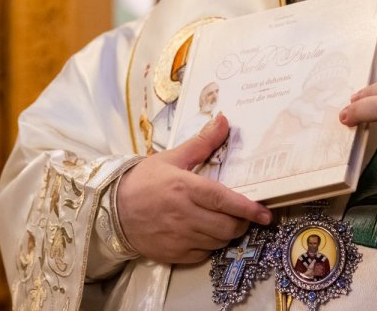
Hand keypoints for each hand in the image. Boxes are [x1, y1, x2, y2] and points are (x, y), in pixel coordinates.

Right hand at [117, 114, 271, 263]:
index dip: (247, 208)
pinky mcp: (173, 254)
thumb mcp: (171, 157)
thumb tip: (224, 120)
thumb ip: (201, 143)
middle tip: (241, 215)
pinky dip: (209, 246)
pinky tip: (203, 234)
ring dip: (225, 234)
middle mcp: (183, 215)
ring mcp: (178, 238)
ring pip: (217, 242)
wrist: (111, 209)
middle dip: (241, 223)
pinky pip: (203, 255)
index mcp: (184, 188)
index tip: (265, 213)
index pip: (223, 200)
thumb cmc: (143, 181)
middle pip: (226, 227)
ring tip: (221, 222)